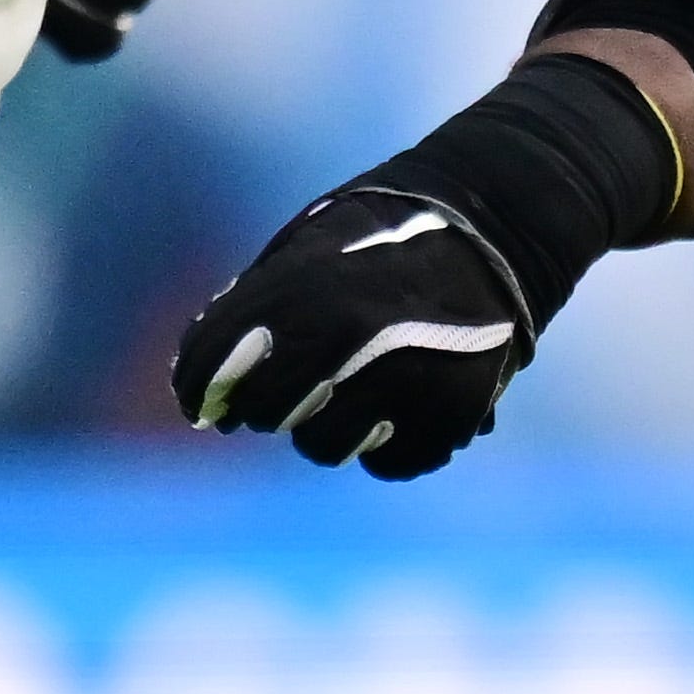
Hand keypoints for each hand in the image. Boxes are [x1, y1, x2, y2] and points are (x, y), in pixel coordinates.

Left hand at [170, 55, 684, 478]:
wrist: (498, 229)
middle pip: (268, 413)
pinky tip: (401, 407)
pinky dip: (390, 445)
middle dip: (269, 405)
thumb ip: (252, 304)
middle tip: (291, 390)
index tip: (206, 406)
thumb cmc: (383, 241)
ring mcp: (405, 379)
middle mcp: (351, 336)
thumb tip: (195, 376)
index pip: (214, 362)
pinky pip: (390, 464)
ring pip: (324, 447)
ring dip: (330, 428)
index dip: (199, 389)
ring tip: (358, 390)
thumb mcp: (309, 248)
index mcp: (306, 285)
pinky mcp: (451, 415)